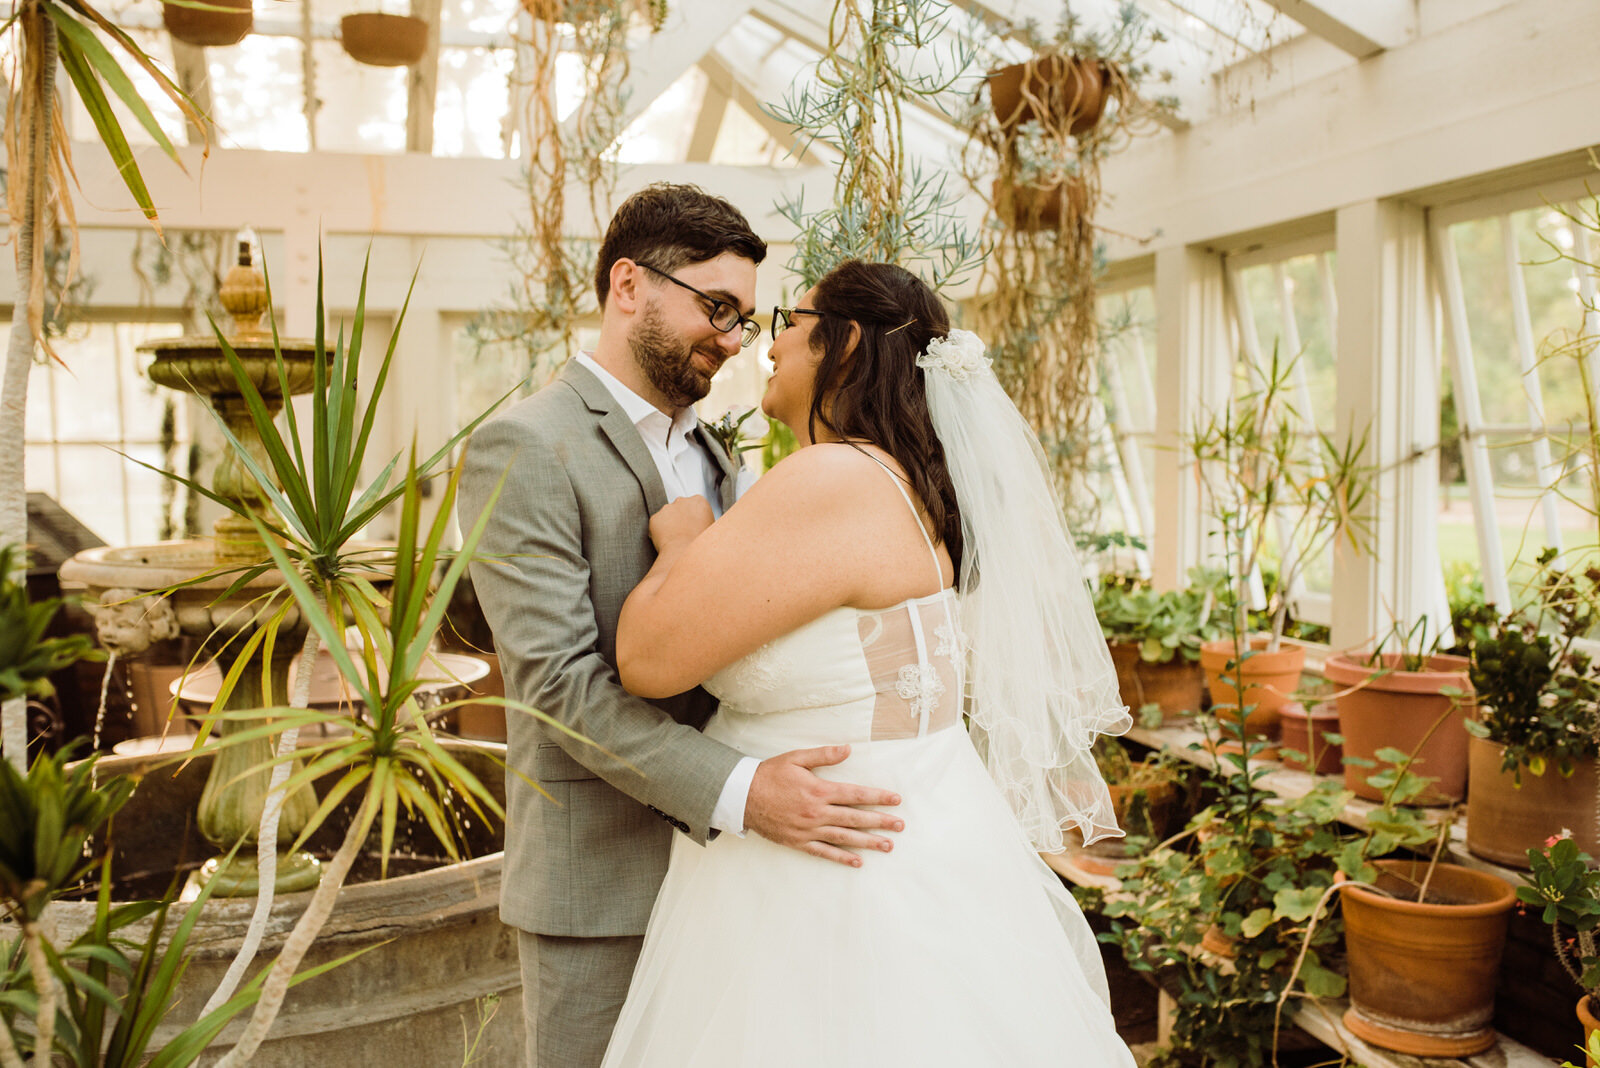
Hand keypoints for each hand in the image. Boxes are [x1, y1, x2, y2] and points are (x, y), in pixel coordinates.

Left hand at [648, 496, 714, 552]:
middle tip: (685, 533)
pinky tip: (667, 541)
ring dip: (670, 524)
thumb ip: (705, 520)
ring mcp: (666, 509)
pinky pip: (657, 524)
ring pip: (667, 515)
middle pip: (680, 507)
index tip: (694, 524)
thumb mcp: (711, 529)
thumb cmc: (699, 544)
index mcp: (699, 502)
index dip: (694, 516)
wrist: (684, 553)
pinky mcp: (655, 518)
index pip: (695, 504)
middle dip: (681, 518)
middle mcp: (682, 501)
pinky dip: (659, 531)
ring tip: (676, 539)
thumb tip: (703, 524)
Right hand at [744, 745, 903, 867]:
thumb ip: (824, 755)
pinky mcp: (798, 842)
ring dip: (867, 842)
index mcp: (819, 790)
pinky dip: (841, 858)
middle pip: (855, 818)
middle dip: (880, 822)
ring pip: (844, 837)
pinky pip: (824, 852)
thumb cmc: (770, 774)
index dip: (878, 797)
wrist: (742, 796)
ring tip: (887, 845)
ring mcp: (808, 829)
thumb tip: (848, 749)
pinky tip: (857, 861)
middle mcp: (817, 812)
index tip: (896, 801)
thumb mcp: (796, 758)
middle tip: (900, 826)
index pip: (856, 795)